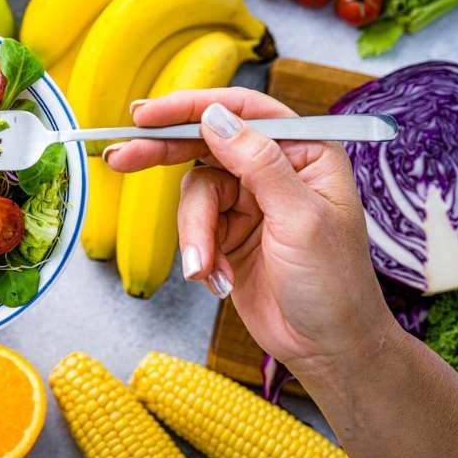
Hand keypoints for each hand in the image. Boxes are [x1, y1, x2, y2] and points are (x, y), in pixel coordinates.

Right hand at [103, 88, 396, 374]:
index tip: (148, 115)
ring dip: (194, 232)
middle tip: (122, 157)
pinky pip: (193, 226)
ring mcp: (248, 201)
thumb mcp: (300, 219)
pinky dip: (198, 251)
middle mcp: (275, 169)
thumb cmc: (336, 285)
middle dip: (163, 153)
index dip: (192, 107)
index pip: (243, 111)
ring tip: (205, 266)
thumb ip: (258, 162)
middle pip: (205, 144)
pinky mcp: (228, 232)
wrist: (328, 349)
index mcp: (305, 152)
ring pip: (194, 193)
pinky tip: (215, 276)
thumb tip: (215, 116)